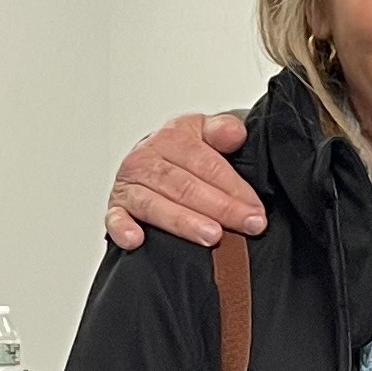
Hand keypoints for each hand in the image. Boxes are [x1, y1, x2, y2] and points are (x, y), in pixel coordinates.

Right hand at [106, 112, 262, 250]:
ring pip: (156, 205)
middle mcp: (147, 160)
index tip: (256, 209)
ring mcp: (130, 186)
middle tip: (247, 225)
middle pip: (185, 186)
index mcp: (172, 138)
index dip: (233, 187)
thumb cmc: (183, 152)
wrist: (152, 158)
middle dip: (220, 208)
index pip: (206, 164)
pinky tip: (136, 240)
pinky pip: (115, 219)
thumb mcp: (205, 132)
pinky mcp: (116, 208)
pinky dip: (123, 229)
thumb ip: (222, 130)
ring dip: (184, 222)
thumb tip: (235, 133)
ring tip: (211, 236)